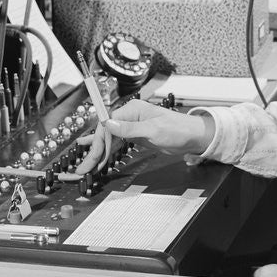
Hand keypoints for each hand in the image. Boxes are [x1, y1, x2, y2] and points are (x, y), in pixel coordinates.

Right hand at [74, 99, 213, 174]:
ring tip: (86, 167)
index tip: (94, 156)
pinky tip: (96, 157)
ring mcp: (131, 127)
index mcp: (132, 109)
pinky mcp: (135, 137)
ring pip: (109, 140)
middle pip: (105, 133)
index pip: (107, 124)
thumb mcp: (153, 130)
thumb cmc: (178, 129)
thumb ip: (130, 129)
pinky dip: (107, 153)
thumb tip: (109, 123)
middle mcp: (129, 116)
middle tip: (84, 167)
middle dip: (94, 151)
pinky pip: (116, 145)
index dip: (98, 142)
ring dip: (98, 155)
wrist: (193, 137)